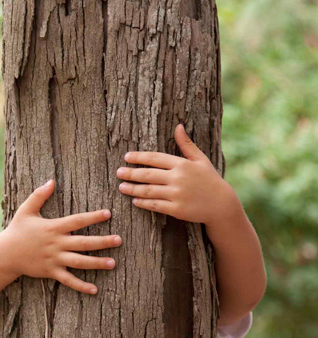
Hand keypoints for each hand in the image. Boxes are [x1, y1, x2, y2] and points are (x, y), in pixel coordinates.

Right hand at [0, 179, 121, 294]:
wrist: (5, 254)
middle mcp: (56, 243)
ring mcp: (54, 259)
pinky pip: (68, 280)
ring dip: (97, 263)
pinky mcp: (51, 272)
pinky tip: (95, 289)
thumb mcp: (26, 210)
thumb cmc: (16, 230)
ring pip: (79, 262)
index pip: (77, 221)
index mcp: (53, 227)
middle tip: (119, 240)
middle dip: (102, 241)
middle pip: (84, 242)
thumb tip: (51, 181)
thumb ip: (39, 195)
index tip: (108, 214)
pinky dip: (81, 286)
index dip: (93, 217)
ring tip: (113, 263)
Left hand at [116, 124, 239, 226]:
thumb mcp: (200, 159)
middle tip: (118, 172)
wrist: (221, 204)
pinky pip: (155, 205)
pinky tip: (135, 201)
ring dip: (132, 189)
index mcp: (182, 164)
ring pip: (148, 190)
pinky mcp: (176, 209)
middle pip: (148, 174)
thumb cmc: (209, 179)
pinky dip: (143, 203)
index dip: (139, 157)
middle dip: (130, 173)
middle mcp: (178, 178)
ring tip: (121, 187)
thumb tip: (178, 126)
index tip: (127, 157)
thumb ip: (186, 144)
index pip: (155, 158)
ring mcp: (176, 194)